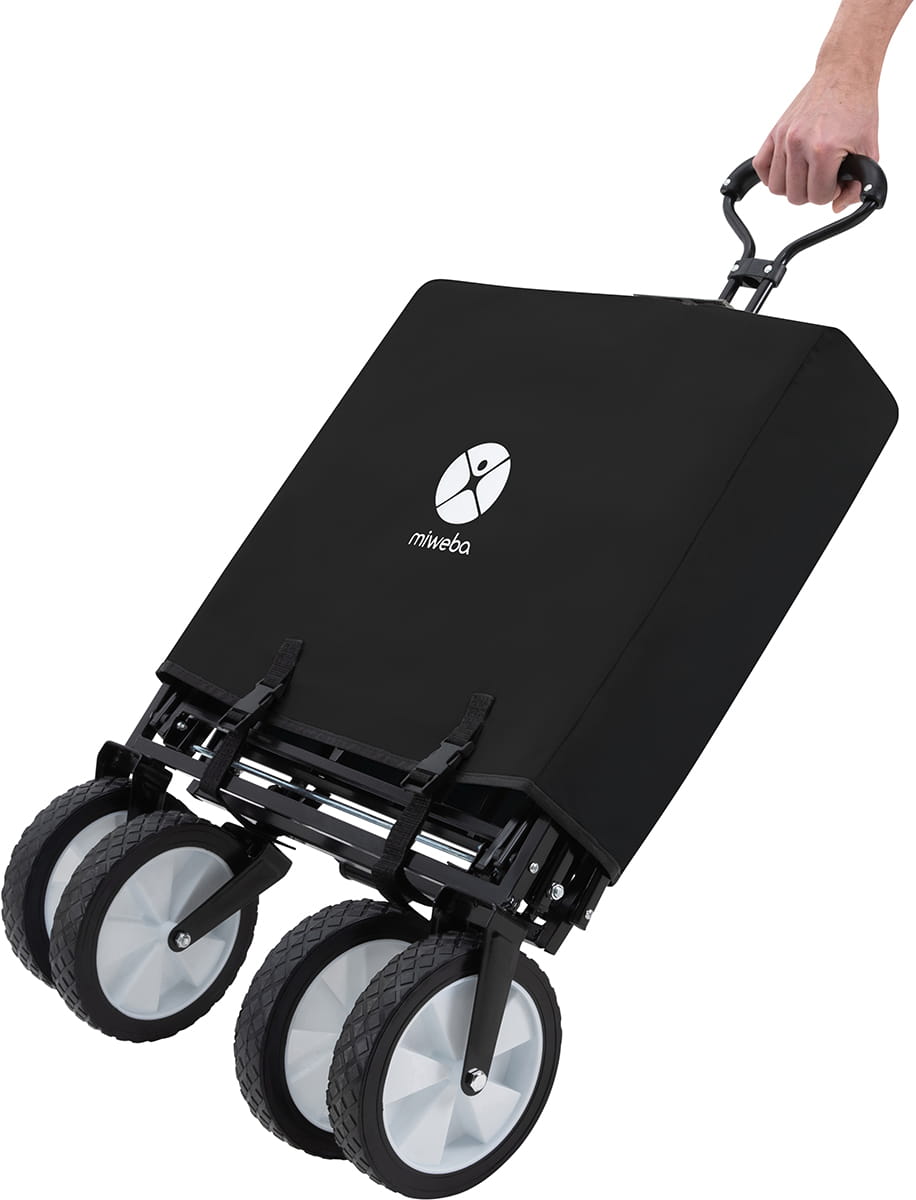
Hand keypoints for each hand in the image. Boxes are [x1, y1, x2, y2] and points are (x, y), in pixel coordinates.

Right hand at [754, 69, 878, 211]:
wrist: (844, 74)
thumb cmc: (857, 108)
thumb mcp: (868, 149)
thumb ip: (856, 185)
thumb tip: (837, 206)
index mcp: (823, 150)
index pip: (817, 197)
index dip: (830, 194)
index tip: (836, 180)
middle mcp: (799, 144)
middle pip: (794, 196)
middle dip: (811, 192)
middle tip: (823, 177)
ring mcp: (784, 138)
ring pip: (776, 187)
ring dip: (792, 186)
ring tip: (807, 173)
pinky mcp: (775, 132)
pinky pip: (760, 167)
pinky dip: (771, 175)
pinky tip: (788, 169)